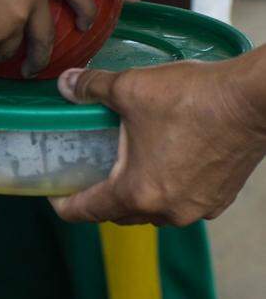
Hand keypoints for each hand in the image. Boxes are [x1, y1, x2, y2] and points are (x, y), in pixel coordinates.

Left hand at [50, 59, 265, 225]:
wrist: (255, 100)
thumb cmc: (194, 98)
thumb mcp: (130, 87)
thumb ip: (91, 88)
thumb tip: (65, 83)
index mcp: (139, 192)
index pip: (88, 212)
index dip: (64, 205)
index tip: (52, 196)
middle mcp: (168, 210)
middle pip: (120, 215)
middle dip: (99, 199)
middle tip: (84, 175)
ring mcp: (198, 208)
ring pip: (152, 212)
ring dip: (135, 195)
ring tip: (121, 168)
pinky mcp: (220, 197)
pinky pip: (181, 203)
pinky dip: (165, 190)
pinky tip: (161, 164)